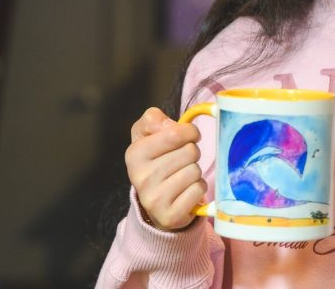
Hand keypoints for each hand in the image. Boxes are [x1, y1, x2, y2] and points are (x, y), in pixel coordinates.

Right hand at [125, 107, 206, 230]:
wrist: (154, 201)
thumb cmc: (155, 160)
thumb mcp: (146, 134)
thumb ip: (153, 119)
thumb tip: (172, 125)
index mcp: (135, 154)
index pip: (176, 133)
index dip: (190, 131)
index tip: (189, 136)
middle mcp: (141, 177)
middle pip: (190, 152)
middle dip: (192, 153)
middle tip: (181, 160)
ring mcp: (154, 199)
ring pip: (196, 171)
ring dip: (195, 171)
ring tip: (181, 176)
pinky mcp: (170, 216)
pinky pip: (199, 190)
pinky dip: (198, 188)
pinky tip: (185, 191)